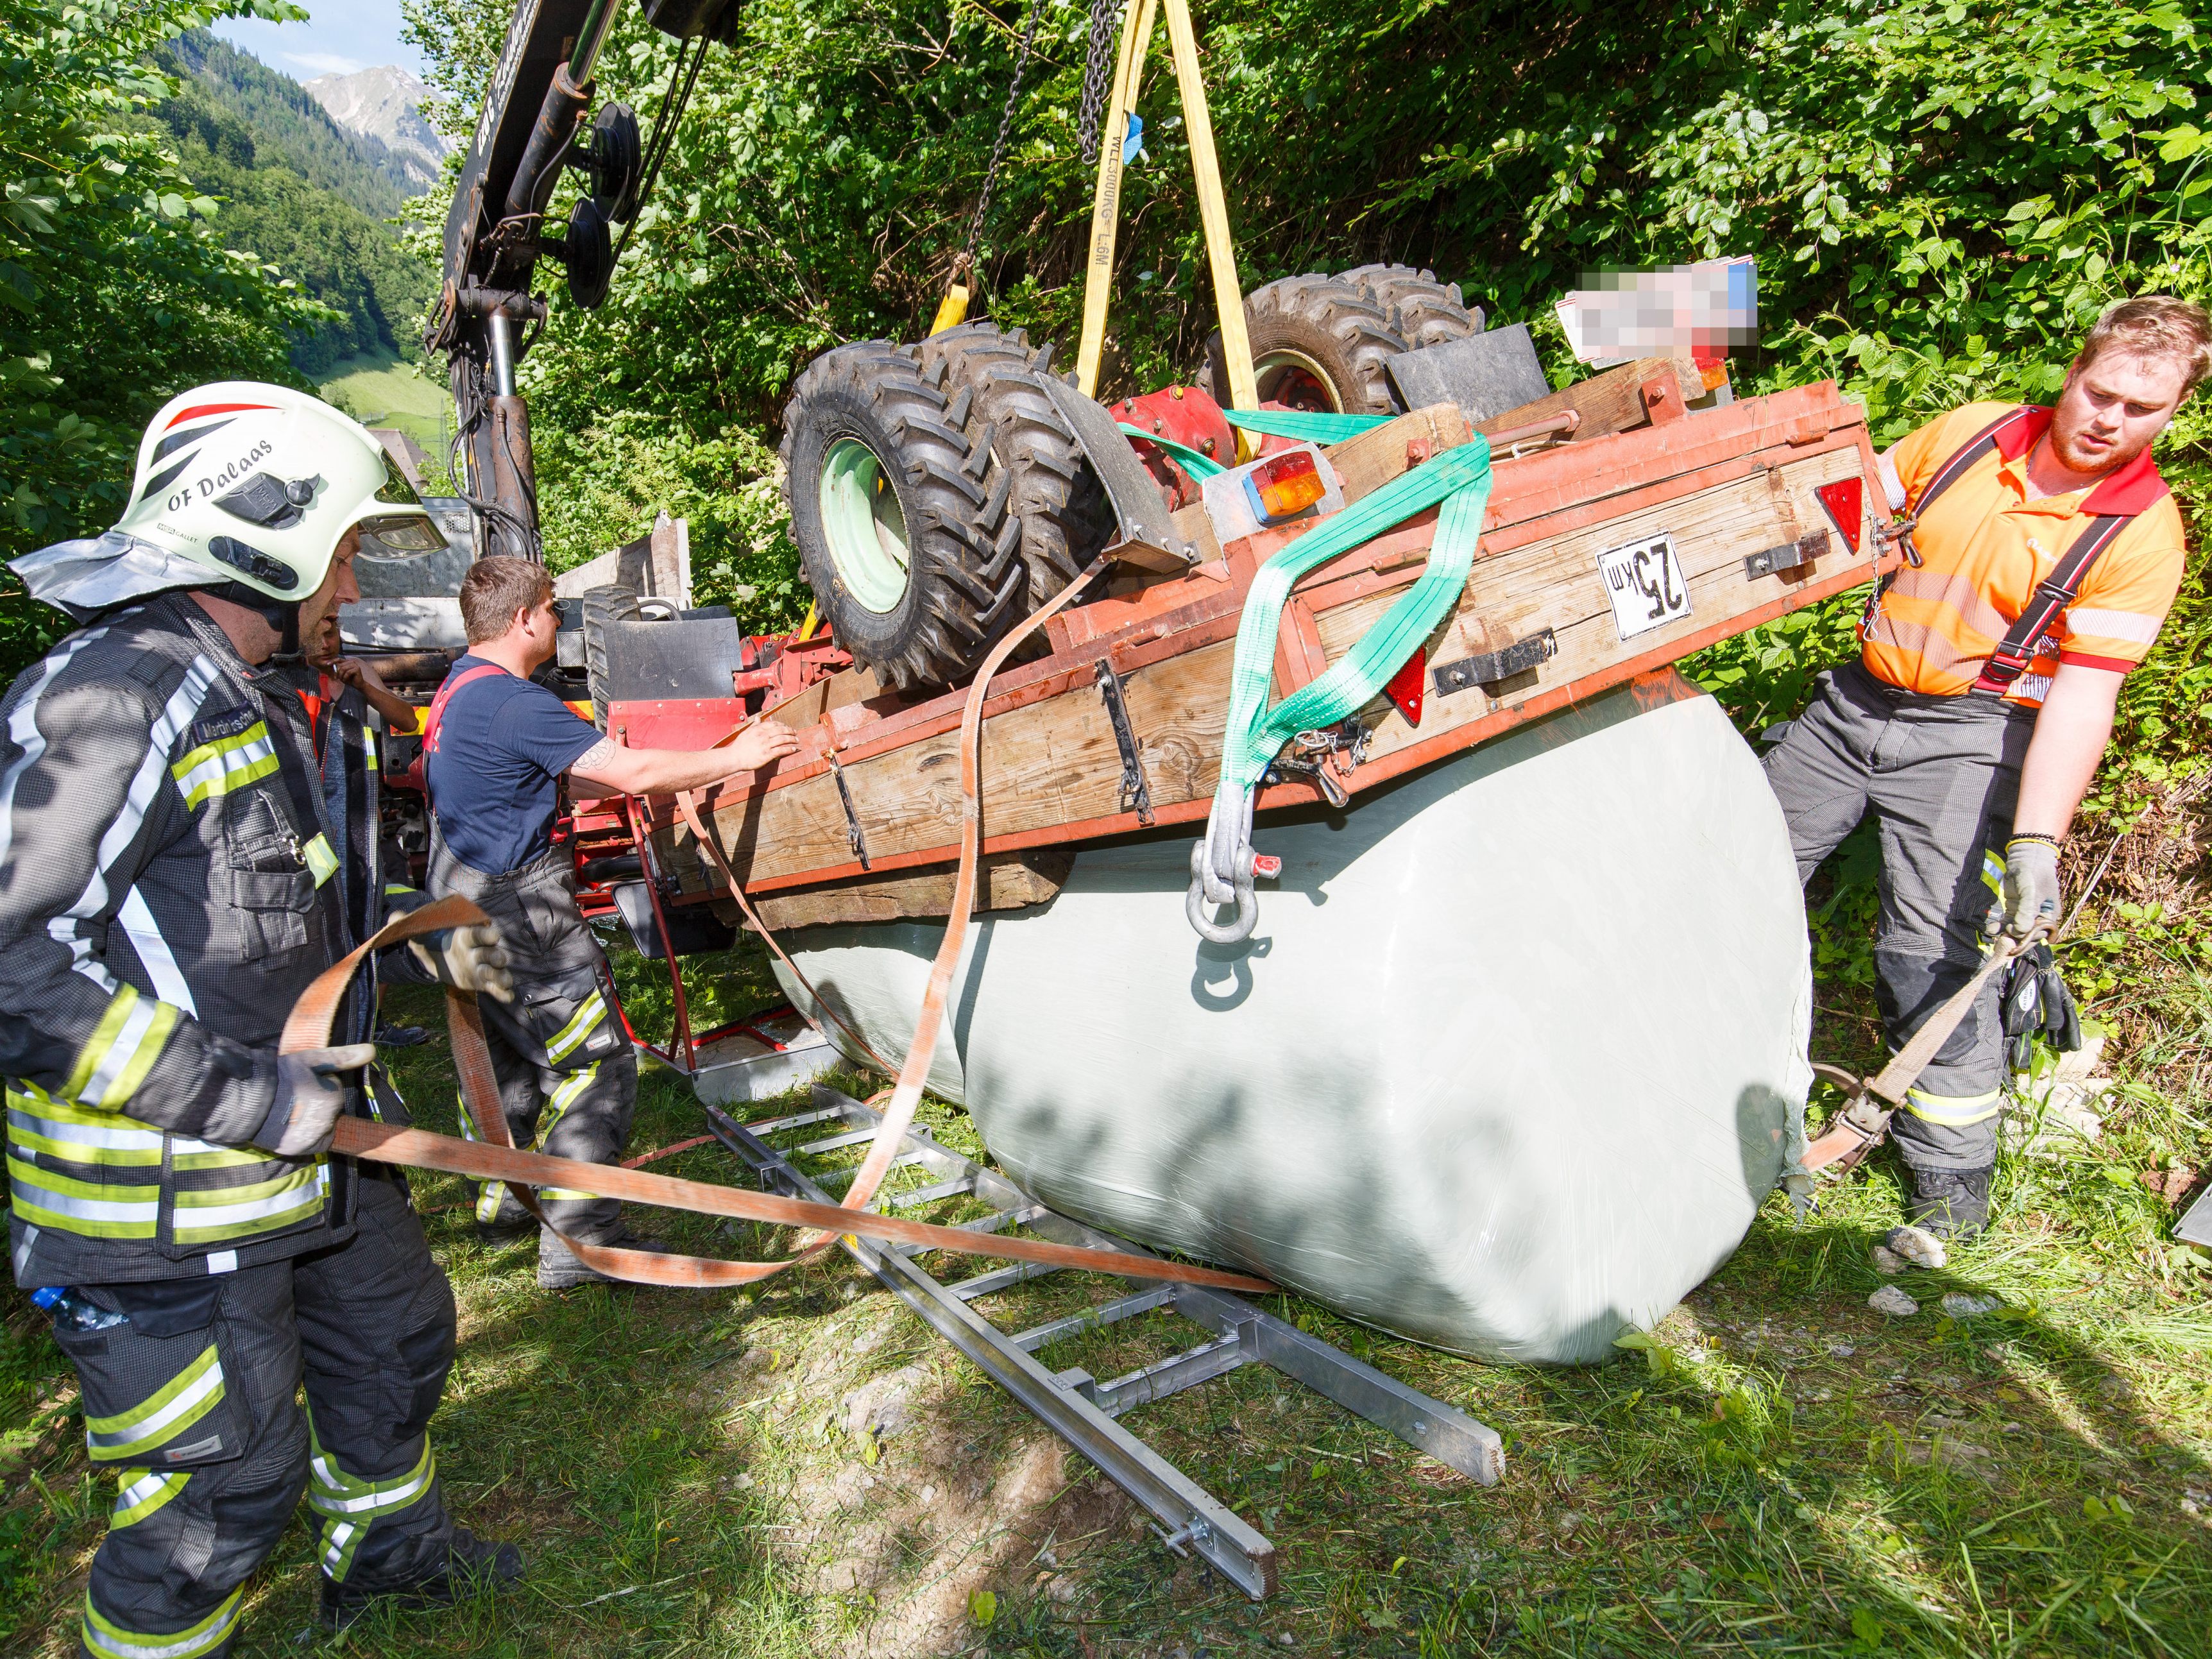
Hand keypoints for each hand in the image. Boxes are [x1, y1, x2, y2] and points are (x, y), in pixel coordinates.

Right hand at [254, 1044, 375, 1155]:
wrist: (245, 1100)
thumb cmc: (279, 1077)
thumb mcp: (311, 1060)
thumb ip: (342, 1057)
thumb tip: (372, 1050)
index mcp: (331, 1099)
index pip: (334, 1093)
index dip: (318, 1086)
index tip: (301, 1084)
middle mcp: (325, 1122)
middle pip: (330, 1111)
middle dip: (317, 1104)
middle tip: (294, 1097)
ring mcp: (312, 1139)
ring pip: (322, 1127)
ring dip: (313, 1121)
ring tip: (289, 1111)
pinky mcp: (299, 1150)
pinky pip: (313, 1143)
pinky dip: (307, 1136)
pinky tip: (291, 1125)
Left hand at [326, 655, 366, 691]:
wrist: (358, 685)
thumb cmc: (349, 679)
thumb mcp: (341, 674)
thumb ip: (337, 669)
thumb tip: (329, 665)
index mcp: (347, 662)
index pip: (338, 659)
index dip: (332, 661)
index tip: (327, 664)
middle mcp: (351, 662)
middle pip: (340, 665)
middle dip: (337, 672)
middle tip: (337, 678)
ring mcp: (355, 665)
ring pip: (343, 669)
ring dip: (341, 675)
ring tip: (342, 679)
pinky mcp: (357, 669)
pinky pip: (347, 672)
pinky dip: (345, 677)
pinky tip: (345, 680)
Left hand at [408, 921, 514, 1001]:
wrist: (439, 958)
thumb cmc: (433, 943)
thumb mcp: (420, 936)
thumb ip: (410, 927)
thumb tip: (392, 918)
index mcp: (465, 937)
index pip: (479, 934)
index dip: (486, 934)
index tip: (493, 935)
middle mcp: (478, 952)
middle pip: (493, 953)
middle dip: (497, 956)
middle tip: (498, 960)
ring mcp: (482, 968)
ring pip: (498, 971)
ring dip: (502, 976)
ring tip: (503, 983)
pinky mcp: (483, 983)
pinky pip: (496, 988)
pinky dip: (503, 993)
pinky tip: (507, 997)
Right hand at [726, 718, 799, 774]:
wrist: (734, 757)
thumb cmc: (739, 746)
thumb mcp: (746, 732)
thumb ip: (754, 725)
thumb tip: (758, 717)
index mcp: (758, 729)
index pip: (774, 724)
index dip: (783, 725)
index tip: (787, 727)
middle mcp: (762, 735)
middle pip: (781, 730)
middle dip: (790, 731)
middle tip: (795, 733)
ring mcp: (765, 745)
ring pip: (783, 739)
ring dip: (792, 739)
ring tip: (797, 740)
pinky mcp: (767, 755)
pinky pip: (781, 750)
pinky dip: (788, 749)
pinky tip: (793, 749)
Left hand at [1989, 836, 2061, 940]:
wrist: (2026, 858)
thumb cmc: (2033, 874)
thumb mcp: (2030, 892)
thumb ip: (2026, 911)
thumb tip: (2021, 931)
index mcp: (2049, 916)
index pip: (2038, 935)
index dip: (2025, 941)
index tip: (2012, 942)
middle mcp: (2038, 918)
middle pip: (2026, 936)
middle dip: (2014, 941)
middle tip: (2001, 945)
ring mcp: (2026, 914)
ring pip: (2016, 930)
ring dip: (2006, 935)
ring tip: (1995, 939)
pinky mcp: (2015, 909)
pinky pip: (2008, 922)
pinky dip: (2000, 927)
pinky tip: (1991, 929)